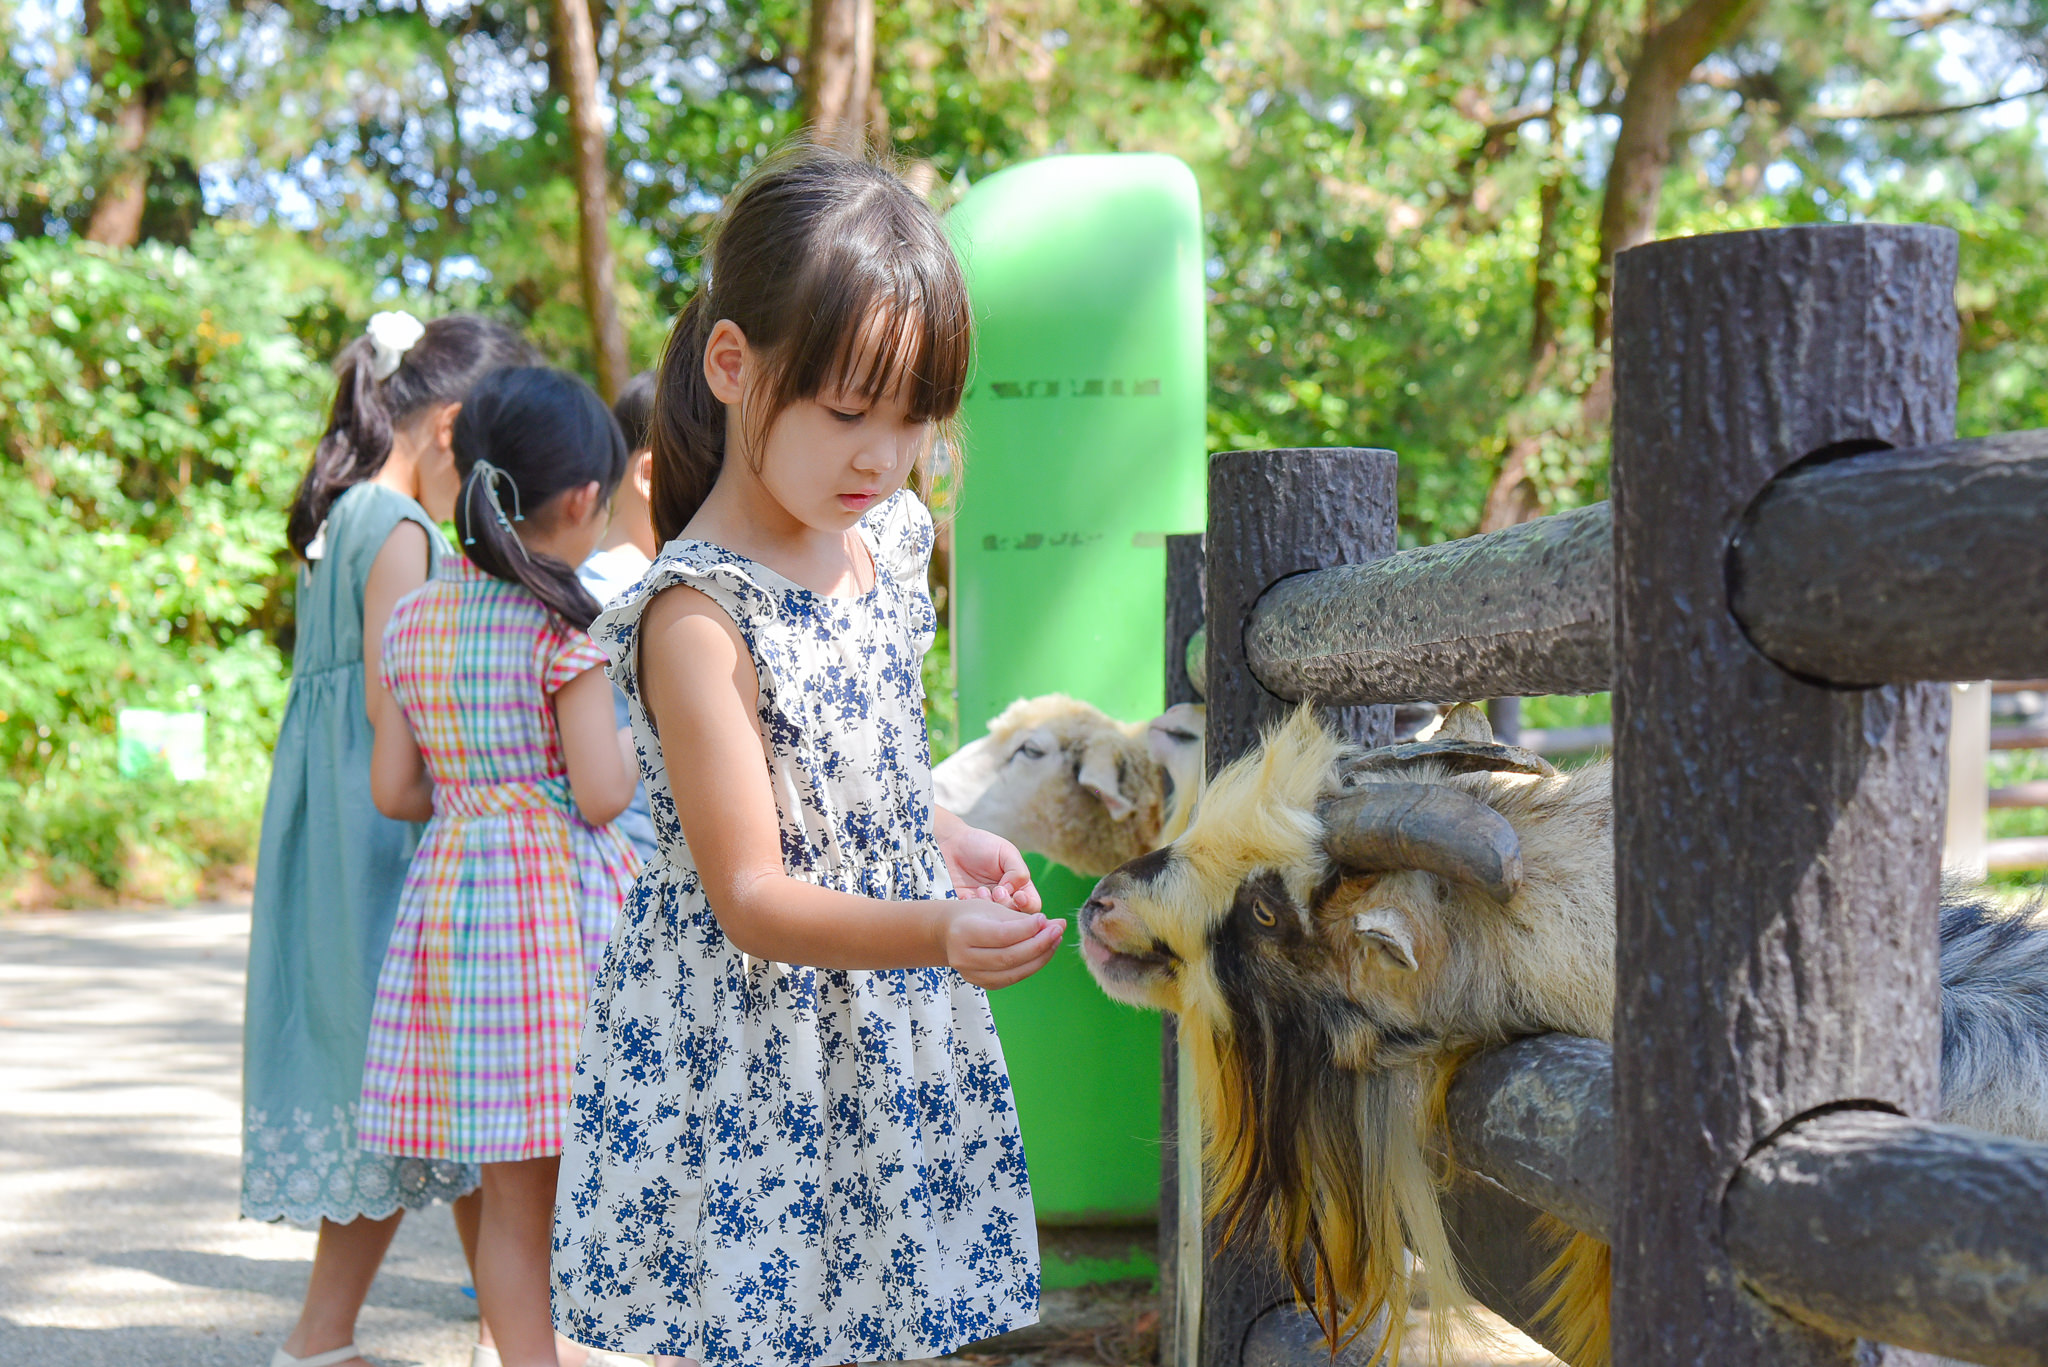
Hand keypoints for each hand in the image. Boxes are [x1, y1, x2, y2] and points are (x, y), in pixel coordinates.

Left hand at [938, 821, 1041, 913]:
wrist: (949, 845)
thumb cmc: (980, 845)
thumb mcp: (1005, 851)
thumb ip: (1018, 871)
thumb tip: (1015, 892)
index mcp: (1019, 886)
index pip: (1032, 905)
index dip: (1028, 904)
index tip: (1018, 896)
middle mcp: (1004, 899)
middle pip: (1016, 918)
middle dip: (1007, 906)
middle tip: (997, 892)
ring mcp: (986, 907)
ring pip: (995, 922)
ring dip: (990, 908)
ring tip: (980, 890)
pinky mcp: (968, 910)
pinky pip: (973, 920)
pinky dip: (972, 910)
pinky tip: (967, 895)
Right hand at [941, 901, 1064, 989]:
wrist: (947, 932)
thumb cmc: (973, 914)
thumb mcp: (994, 908)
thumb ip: (1024, 919)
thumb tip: (1059, 925)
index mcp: (963, 932)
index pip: (1002, 935)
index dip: (1028, 929)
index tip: (1046, 919)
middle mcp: (963, 957)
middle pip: (1009, 957)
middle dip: (1039, 944)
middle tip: (1058, 930)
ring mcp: (971, 974)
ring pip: (1013, 972)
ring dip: (1040, 957)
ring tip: (1055, 941)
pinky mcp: (981, 984)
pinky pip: (1011, 979)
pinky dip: (1030, 967)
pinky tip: (1043, 953)